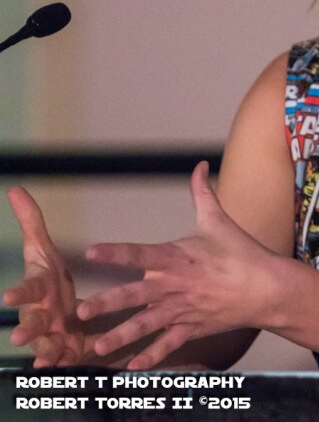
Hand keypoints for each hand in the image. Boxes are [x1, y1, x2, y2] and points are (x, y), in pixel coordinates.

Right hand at [3, 187, 83, 366]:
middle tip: (18, 337)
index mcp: (39, 290)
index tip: (8, 296)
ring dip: (45, 350)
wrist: (69, 311)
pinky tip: (62, 369)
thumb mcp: (44, 250)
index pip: (27, 290)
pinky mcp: (68, 350)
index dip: (18, 293)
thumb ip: (31, 222)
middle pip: (31, 323)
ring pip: (47, 344)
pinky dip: (64, 364)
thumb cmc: (52, 280)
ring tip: (45, 356)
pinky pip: (66, 359)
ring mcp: (53, 334)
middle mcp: (42, 314)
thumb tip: (15, 189)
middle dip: (26, 330)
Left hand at [77, 161, 276, 368]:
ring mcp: (184, 309)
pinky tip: (133, 366)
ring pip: (148, 325)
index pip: (141, 253)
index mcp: (178, 256)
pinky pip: (169, 344)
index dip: (116, 252)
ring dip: (121, 336)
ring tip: (98, 347)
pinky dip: (152, 357)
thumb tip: (199, 165)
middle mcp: (177, 284)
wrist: (267, 287)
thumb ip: (202, 192)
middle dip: (108, 304)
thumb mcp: (217, 219)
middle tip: (82, 311)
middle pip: (137, 295)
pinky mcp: (193, 327)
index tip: (91, 252)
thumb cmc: (240, 251)